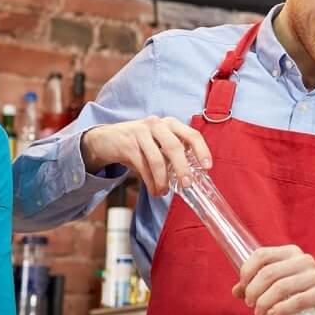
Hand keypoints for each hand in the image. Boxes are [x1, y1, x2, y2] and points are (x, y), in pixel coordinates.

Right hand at [79, 116, 211, 195]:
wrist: (107, 139)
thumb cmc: (140, 143)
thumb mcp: (159, 142)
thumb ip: (174, 154)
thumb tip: (190, 176)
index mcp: (170, 124)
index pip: (192, 134)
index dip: (202, 150)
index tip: (207, 166)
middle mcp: (157, 124)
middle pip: (174, 147)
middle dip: (182, 168)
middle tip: (187, 185)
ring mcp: (141, 133)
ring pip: (157, 160)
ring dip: (163, 180)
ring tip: (164, 191)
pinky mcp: (127, 144)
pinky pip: (143, 166)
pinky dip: (150, 182)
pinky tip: (154, 190)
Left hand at [235, 244, 314, 314]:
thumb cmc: (305, 288)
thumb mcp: (283, 281)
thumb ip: (259, 284)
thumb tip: (236, 291)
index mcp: (290, 252)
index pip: (262, 255)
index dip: (247, 271)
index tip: (243, 288)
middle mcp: (303, 259)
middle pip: (269, 273)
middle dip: (253, 291)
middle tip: (251, 305)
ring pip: (282, 286)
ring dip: (265, 302)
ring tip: (260, 313)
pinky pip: (299, 299)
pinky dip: (283, 308)